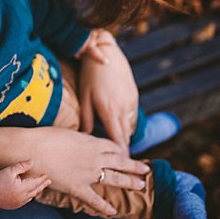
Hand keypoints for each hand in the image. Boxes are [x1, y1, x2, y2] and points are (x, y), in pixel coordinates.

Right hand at [0, 160, 50, 209]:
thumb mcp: (9, 171)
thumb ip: (21, 166)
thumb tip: (32, 162)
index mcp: (23, 188)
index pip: (36, 182)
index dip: (42, 179)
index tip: (46, 175)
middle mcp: (23, 196)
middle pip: (36, 190)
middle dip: (43, 185)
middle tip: (49, 181)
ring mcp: (19, 202)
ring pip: (32, 196)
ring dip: (37, 190)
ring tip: (40, 187)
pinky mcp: (14, 205)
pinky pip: (26, 200)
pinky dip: (30, 196)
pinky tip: (30, 194)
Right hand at [30, 127, 148, 216]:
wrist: (32, 149)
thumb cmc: (44, 138)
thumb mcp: (66, 133)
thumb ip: (78, 138)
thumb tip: (82, 139)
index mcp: (91, 142)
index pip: (112, 147)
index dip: (121, 151)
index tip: (127, 153)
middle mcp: (94, 157)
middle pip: (120, 161)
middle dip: (134, 166)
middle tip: (146, 169)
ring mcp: (87, 173)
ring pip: (114, 178)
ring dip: (128, 182)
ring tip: (140, 185)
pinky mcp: (77, 187)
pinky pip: (94, 199)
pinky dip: (104, 206)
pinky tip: (113, 212)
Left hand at [78, 32, 138, 152]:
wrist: (106, 52)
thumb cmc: (90, 75)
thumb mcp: (85, 96)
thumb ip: (86, 118)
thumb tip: (85, 136)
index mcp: (110, 111)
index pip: (118, 140)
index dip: (120, 154)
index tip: (121, 165)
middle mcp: (123, 108)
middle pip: (126, 135)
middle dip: (124, 149)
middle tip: (121, 162)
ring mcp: (131, 101)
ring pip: (131, 125)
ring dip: (126, 135)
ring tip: (119, 145)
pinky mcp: (134, 95)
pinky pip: (133, 114)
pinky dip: (128, 122)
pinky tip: (120, 123)